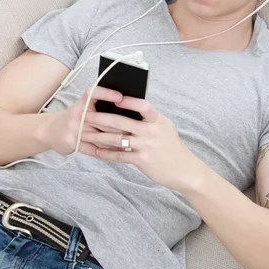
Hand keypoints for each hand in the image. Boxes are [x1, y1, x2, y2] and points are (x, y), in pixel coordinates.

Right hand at [39, 86, 125, 155]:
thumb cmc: (76, 118)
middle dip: (121, 126)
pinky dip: (108, 151)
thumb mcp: (84, 107)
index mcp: (82, 101)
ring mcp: (73, 128)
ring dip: (118, 141)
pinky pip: (94, 148)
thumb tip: (128, 110)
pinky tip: (119, 152)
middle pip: (103, 119)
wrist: (51, 131)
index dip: (107, 93)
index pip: (94, 93)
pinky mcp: (72, 142)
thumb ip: (101, 107)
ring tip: (133, 142)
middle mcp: (77, 113)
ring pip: (101, 136)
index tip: (120, 96)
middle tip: (138, 129)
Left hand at [81, 96, 208, 193]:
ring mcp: (147, 146)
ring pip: (117, 139)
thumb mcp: (165, 128)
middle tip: (85, 115)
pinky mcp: (142, 160)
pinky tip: (96, 151)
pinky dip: (106, 153)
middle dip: (100, 118)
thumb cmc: (171, 147)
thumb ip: (149, 119)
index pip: (143, 105)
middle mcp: (152, 131)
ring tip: (84, 134)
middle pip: (122, 121)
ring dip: (98, 136)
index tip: (113, 98)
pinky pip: (120, 156)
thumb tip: (127, 109)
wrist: (185, 170)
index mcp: (158, 120)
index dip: (128, 101)